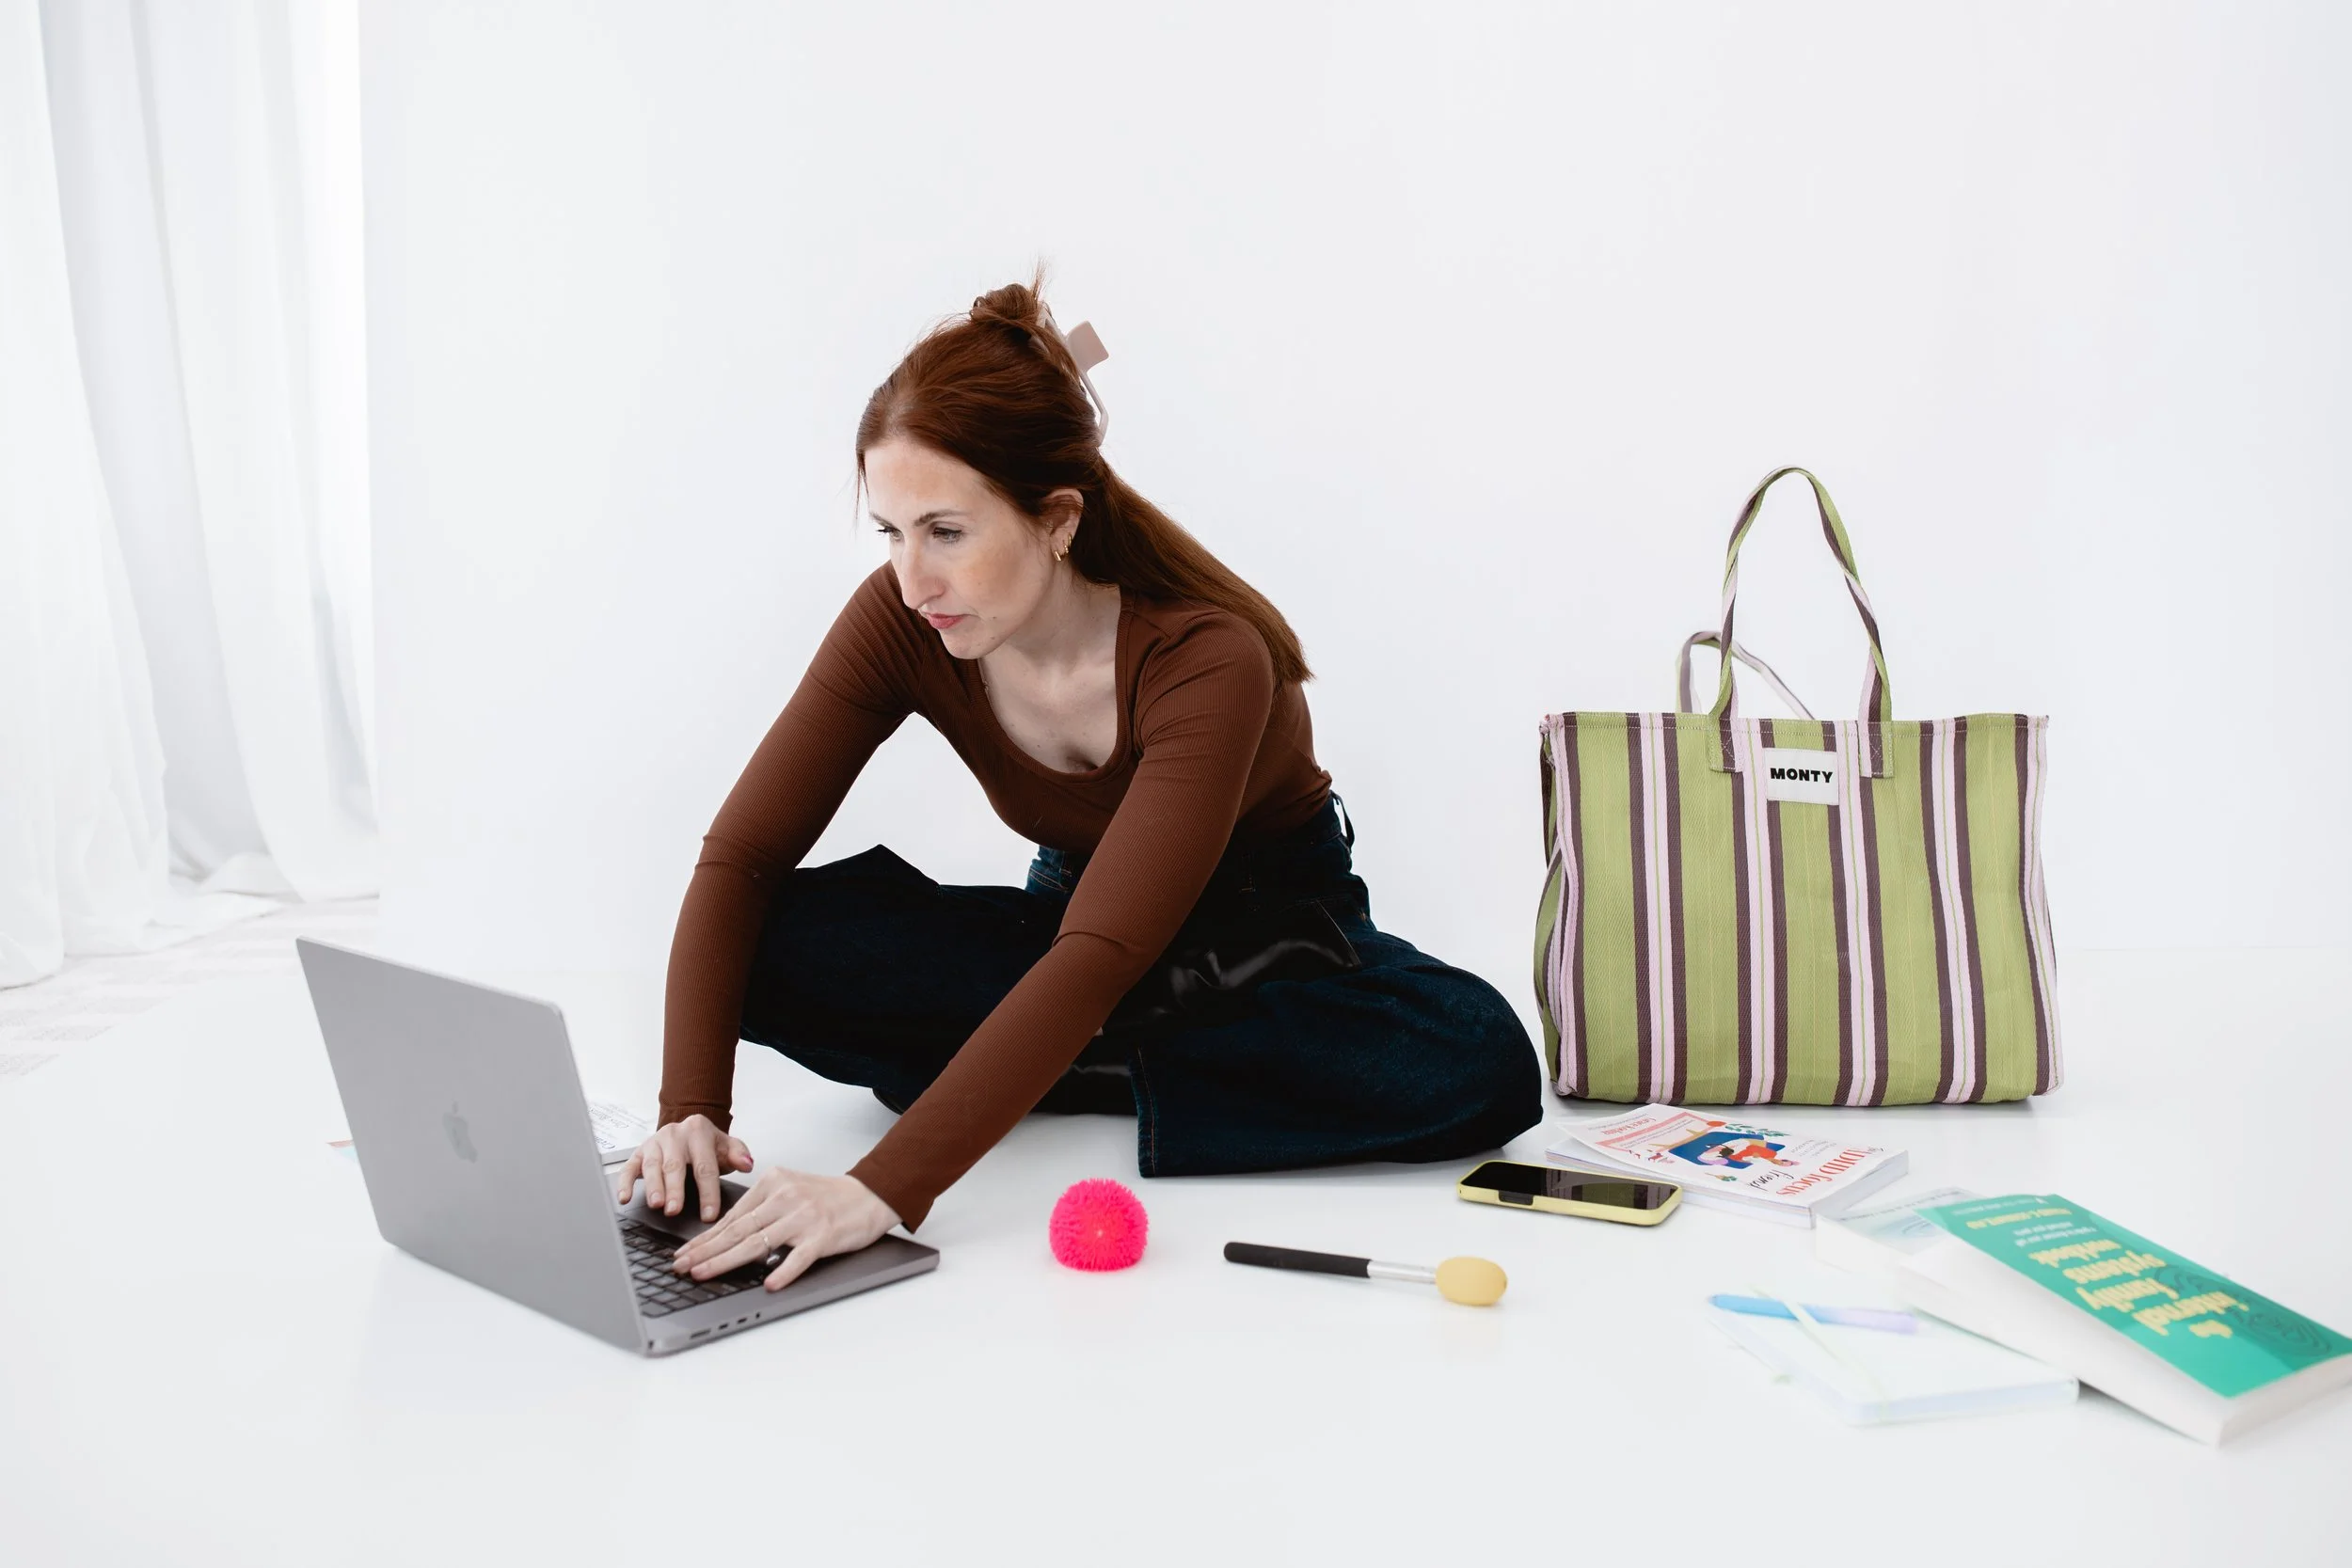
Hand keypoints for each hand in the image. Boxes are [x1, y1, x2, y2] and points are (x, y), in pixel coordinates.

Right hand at [615, 1114, 753, 1221]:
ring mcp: (654, 1143)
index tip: (709, 1214)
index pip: (705, 1165)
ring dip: (653, 1186)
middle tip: (674, 1210)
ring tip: (656, 1204)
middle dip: (675, 1189)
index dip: (708, 1192)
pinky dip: (624, 1183)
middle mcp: (674, 1134)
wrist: (688, 1129)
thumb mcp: (727, 1145)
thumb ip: (739, 1154)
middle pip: (675, 1165)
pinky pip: (629, 1167)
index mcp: (699, 1131)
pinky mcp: (638, 1152)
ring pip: (652, 1165)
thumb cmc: (707, 1144)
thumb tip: (747, 1164)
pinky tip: (624, 1198)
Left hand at [669, 1168, 901, 1292]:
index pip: (731, 1216)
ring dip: (726, 1261)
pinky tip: (768, 1283)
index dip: (704, 1238)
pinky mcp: (823, 1236)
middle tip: (681, 1266)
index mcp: (773, 1184)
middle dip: (704, 1251)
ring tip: (704, 1274)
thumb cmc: (829, 1198)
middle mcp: (785, 1198)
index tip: (684, 1253)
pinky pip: (799, 1257)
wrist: (870, 1195)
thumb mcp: (790, 1191)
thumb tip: (726, 1236)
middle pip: (737, 1229)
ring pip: (757, 1242)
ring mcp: (804, 1217)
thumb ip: (761, 1209)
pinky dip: (783, 1271)